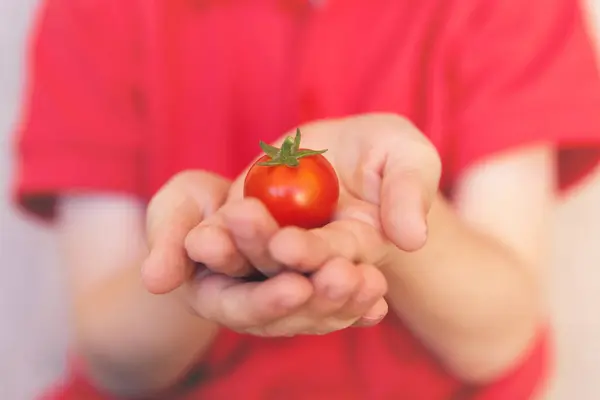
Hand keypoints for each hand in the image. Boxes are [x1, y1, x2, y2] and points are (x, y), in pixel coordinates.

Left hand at [184, 113, 441, 335]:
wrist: (349, 148)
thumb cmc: (386, 150)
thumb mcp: (408, 157)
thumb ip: (409, 192)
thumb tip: (412, 238)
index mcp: (358, 247)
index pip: (335, 255)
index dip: (312, 253)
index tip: (287, 246)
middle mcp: (314, 253)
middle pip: (286, 264)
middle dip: (262, 248)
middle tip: (238, 226)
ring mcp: (279, 238)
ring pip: (251, 257)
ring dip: (228, 251)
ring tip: (202, 241)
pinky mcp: (251, 220)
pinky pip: (229, 234)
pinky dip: (212, 238)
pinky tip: (190, 239)